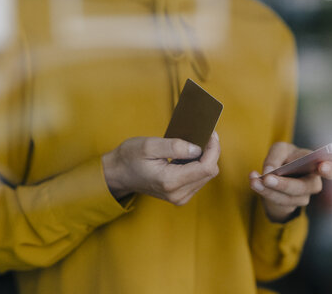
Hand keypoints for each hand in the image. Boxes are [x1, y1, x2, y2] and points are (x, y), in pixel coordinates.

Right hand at [101, 132, 219, 205]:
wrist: (118, 174)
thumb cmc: (130, 157)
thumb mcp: (149, 146)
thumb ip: (175, 146)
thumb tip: (197, 148)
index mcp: (170, 181)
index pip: (206, 167)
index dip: (213, 149)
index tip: (210, 133)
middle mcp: (178, 194)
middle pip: (210, 172)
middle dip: (211, 152)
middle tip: (205, 134)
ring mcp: (180, 197)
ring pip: (207, 175)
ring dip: (205, 158)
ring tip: (196, 143)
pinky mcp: (180, 196)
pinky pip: (199, 179)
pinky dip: (199, 165)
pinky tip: (190, 155)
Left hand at [249, 142, 331, 222]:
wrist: (276, 174)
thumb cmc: (284, 157)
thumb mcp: (279, 149)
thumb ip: (276, 156)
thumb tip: (270, 171)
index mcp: (316, 164)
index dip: (330, 169)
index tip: (322, 167)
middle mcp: (313, 182)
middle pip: (305, 187)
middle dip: (285, 184)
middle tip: (267, 178)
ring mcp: (302, 197)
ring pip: (288, 198)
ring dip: (268, 190)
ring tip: (254, 180)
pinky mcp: (289, 205)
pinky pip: (277, 202)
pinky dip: (263, 191)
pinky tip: (253, 181)